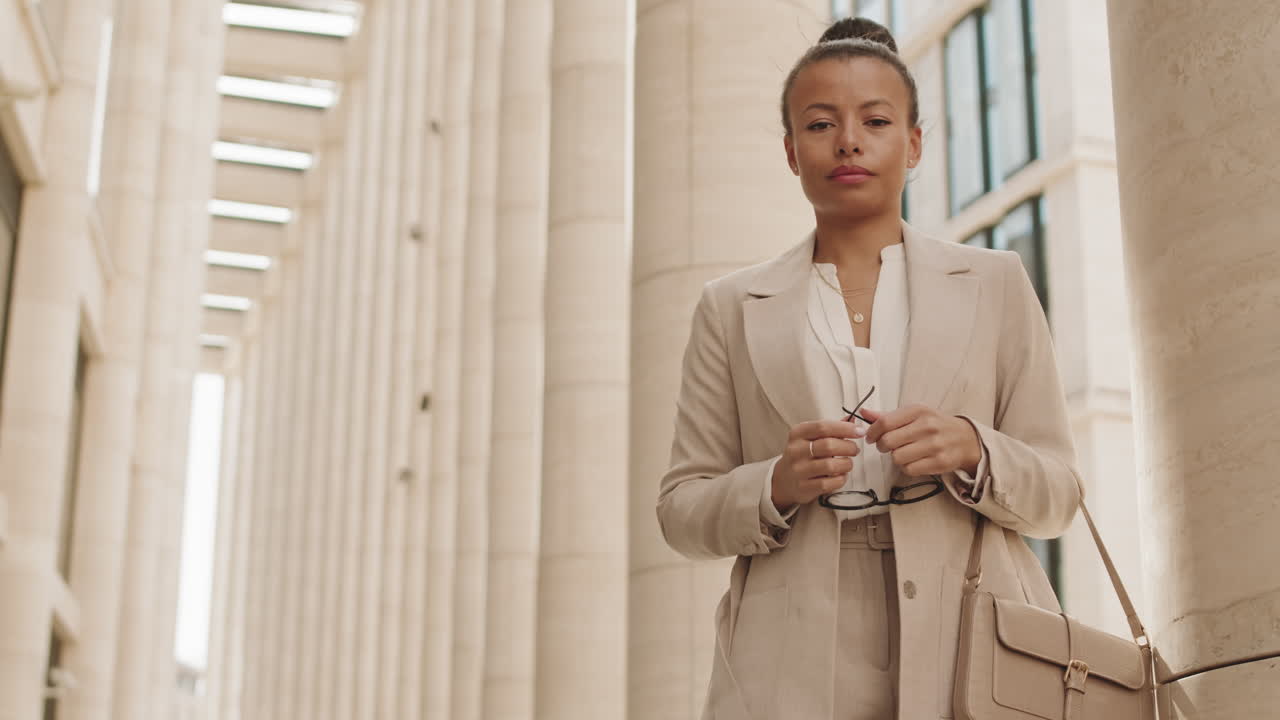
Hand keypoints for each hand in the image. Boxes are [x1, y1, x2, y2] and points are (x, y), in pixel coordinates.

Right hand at [770, 419, 864, 511]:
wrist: (784, 479)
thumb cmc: (802, 455)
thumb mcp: (811, 437)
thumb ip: (831, 429)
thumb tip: (852, 420)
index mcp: (798, 434)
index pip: (823, 427)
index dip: (845, 428)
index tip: (859, 431)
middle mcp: (795, 450)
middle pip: (829, 445)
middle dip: (848, 447)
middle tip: (854, 449)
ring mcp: (799, 470)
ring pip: (831, 465)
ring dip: (846, 464)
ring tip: (847, 463)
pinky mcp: (804, 487)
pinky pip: (829, 483)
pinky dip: (841, 479)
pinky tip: (840, 475)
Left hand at [861, 404, 981, 477]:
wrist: (966, 439)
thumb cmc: (936, 425)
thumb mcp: (914, 414)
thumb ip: (888, 415)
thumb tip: (863, 412)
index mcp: (918, 411)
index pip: (884, 422)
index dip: (872, 432)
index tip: (871, 437)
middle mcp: (927, 426)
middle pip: (888, 442)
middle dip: (882, 446)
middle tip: (887, 446)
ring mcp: (935, 445)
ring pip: (897, 458)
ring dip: (896, 458)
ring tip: (904, 452)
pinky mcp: (939, 462)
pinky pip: (909, 469)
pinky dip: (907, 467)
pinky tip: (914, 461)